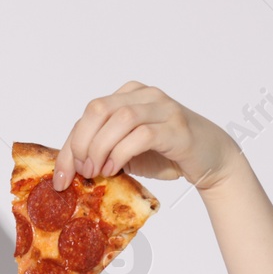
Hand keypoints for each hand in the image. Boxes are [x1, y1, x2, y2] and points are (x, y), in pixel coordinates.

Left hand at [51, 80, 242, 193]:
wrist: (212, 159)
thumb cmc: (167, 154)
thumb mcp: (128, 151)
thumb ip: (104, 149)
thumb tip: (70, 168)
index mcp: (128, 95)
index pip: (89, 114)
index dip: (70, 146)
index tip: (60, 178)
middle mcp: (145, 95)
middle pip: (98, 109)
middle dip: (82, 144)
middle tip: (82, 172)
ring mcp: (162, 108)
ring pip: (118, 119)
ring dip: (101, 149)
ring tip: (98, 172)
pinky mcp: (176, 127)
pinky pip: (141, 135)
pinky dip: (122, 153)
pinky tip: (117, 169)